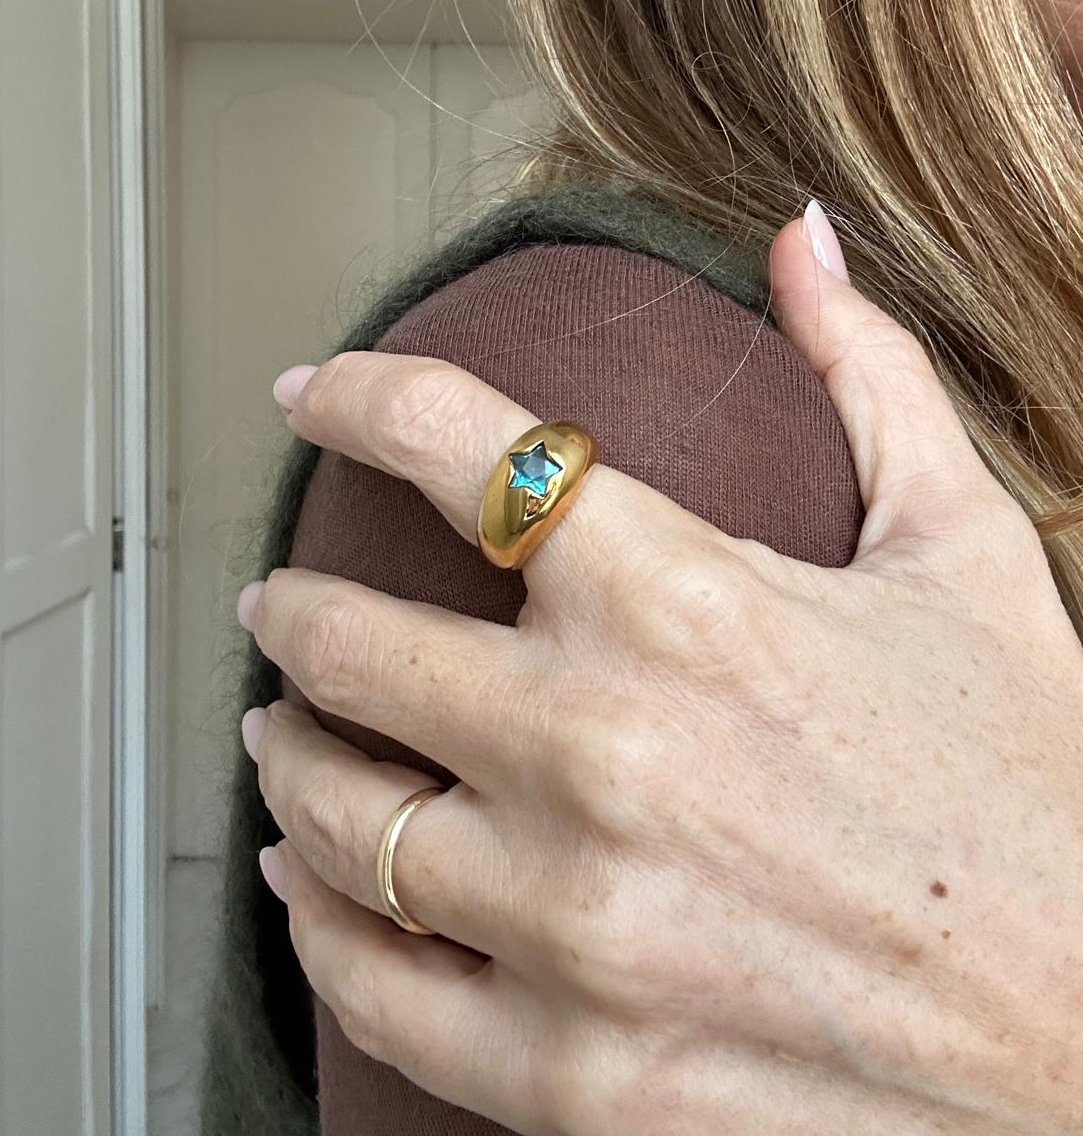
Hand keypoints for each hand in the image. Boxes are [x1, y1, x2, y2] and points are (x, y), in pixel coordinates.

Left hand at [238, 216, 1082, 1135]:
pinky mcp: (573, 1073)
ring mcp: (573, 925)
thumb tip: (801, 238)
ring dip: (288, 761)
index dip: (358, 398)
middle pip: (347, 643)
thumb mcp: (968, 556)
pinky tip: (309, 886)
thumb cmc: (1031, 793)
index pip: (457, 446)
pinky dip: (317, 924)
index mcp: (684, 603)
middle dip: (294, 609)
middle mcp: (602, 754)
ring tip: (283, 739)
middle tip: (282, 603)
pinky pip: (373, 986)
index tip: (313, 398)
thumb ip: (869, 379)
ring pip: (334, 817)